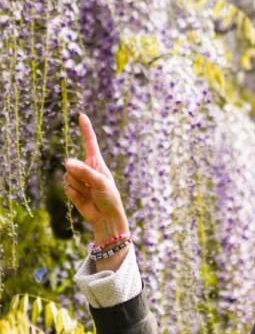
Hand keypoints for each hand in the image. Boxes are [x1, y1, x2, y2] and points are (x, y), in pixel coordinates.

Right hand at [63, 113, 128, 242]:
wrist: (106, 218)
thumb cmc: (109, 198)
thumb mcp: (100, 182)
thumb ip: (84, 171)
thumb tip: (66, 162)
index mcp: (97, 163)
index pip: (90, 142)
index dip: (86, 129)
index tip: (82, 115)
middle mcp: (87, 168)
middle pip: (72, 164)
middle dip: (79, 174)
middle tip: (91, 186)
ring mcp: (79, 179)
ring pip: (68, 176)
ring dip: (77, 186)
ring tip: (89, 193)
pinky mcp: (73, 190)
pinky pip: (66, 187)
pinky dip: (74, 194)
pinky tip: (84, 198)